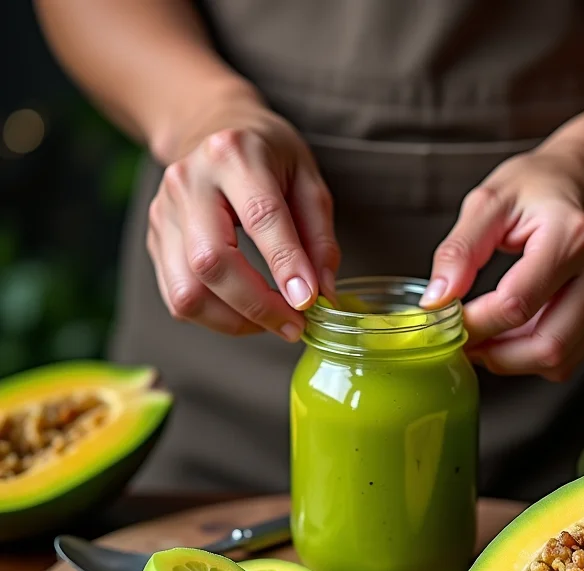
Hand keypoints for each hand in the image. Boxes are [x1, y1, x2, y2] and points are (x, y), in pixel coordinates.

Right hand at [146, 98, 338, 339]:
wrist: (210, 128)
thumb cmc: (267, 156)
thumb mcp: (307, 179)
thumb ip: (319, 238)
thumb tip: (323, 295)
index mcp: (234, 154)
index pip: (260, 217)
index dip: (286, 265)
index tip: (309, 302)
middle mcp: (188, 181)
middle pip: (212, 261)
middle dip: (257, 306)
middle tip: (294, 325)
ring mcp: (163, 212)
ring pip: (188, 291)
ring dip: (235, 321)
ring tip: (271, 321)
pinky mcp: (154, 240)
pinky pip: (178, 298)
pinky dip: (215, 318)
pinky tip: (244, 312)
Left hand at [421, 136, 583, 381]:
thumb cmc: (544, 182)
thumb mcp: (490, 201)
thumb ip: (459, 251)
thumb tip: (436, 300)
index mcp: (572, 237)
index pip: (516, 305)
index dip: (476, 323)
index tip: (448, 319)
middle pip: (547, 346)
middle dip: (496, 354)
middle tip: (464, 341)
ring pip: (560, 359)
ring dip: (513, 360)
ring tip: (486, 336)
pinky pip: (570, 354)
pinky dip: (532, 354)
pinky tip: (511, 333)